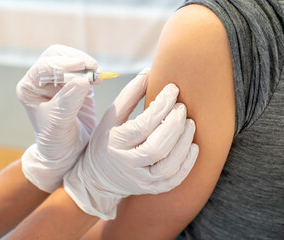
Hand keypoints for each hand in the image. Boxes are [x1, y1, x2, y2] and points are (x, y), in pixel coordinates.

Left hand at [17, 44, 97, 192]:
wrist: (69, 152)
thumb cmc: (56, 141)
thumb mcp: (58, 123)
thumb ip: (68, 101)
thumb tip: (83, 79)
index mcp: (30, 88)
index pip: (44, 66)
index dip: (62, 64)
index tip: (81, 68)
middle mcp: (42, 81)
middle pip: (56, 56)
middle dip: (75, 60)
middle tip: (92, 69)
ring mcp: (59, 82)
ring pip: (71, 60)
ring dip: (85, 65)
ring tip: (96, 76)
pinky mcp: (76, 85)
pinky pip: (83, 71)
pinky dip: (91, 72)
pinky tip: (97, 80)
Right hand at [64, 69, 198, 219]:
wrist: (97, 178)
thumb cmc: (105, 141)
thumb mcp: (110, 117)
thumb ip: (128, 96)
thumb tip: (149, 73)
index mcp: (114, 143)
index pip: (142, 125)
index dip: (161, 106)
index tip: (172, 89)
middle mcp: (126, 164)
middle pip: (156, 148)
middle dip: (174, 125)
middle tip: (182, 108)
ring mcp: (139, 180)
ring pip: (167, 167)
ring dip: (183, 143)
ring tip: (189, 124)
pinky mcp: (150, 189)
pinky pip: (173, 181)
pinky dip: (186, 164)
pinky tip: (192, 147)